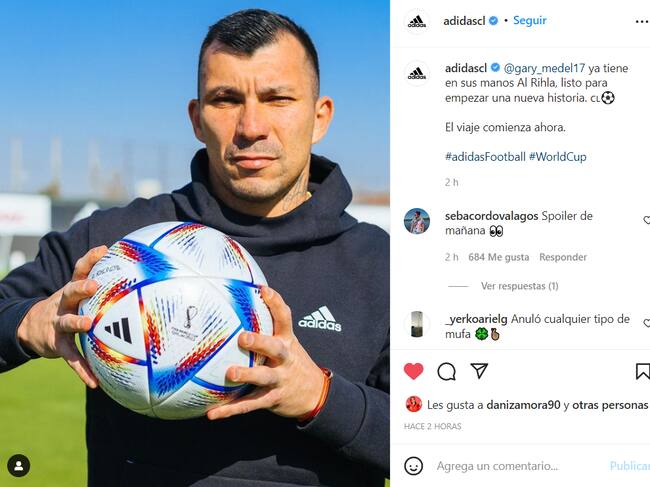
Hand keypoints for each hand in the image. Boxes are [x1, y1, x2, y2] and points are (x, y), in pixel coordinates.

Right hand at [16, 246, 107, 387]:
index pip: (80, 270)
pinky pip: (71, 358)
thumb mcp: (79, 295)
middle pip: (70, 292)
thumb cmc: (68, 308)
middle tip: (94, 285)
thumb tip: (140, 280)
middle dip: (81, 287)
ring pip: (66, 322)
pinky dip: (82, 369)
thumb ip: (104, 287)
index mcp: (72, 291)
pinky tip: (94, 382)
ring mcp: (58, 323)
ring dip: (77, 322)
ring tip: (88, 324)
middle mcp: (63, 304)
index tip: (104, 249)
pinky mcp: (57, 344)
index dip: (90, 259)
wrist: (30, 327)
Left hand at [207, 286, 324, 419]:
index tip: (264, 290)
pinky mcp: (273, 399)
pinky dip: (231, 410)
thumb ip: (270, 327)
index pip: (285, 319)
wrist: (316, 394)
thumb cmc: (293, 363)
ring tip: (230, 373)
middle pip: (275, 348)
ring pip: (264, 377)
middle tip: (243, 337)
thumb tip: (243, 304)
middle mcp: (285, 359)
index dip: (276, 303)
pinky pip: (250, 405)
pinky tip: (213, 413)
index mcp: (288, 342)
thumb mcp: (288, 343)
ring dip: (248, 375)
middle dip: (260, 342)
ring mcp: (280, 380)